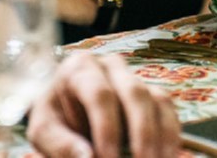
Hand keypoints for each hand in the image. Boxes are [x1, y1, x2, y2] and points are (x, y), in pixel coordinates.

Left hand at [27, 51, 179, 157]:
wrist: (66, 113)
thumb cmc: (55, 120)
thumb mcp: (45, 131)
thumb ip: (61, 144)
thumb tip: (88, 157)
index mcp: (80, 68)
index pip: (100, 94)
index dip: (107, 129)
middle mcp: (110, 66)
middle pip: (135, 92)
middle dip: (142, 134)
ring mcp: (134, 78)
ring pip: (157, 100)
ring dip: (161, 139)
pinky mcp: (151, 94)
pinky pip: (168, 110)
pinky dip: (171, 137)